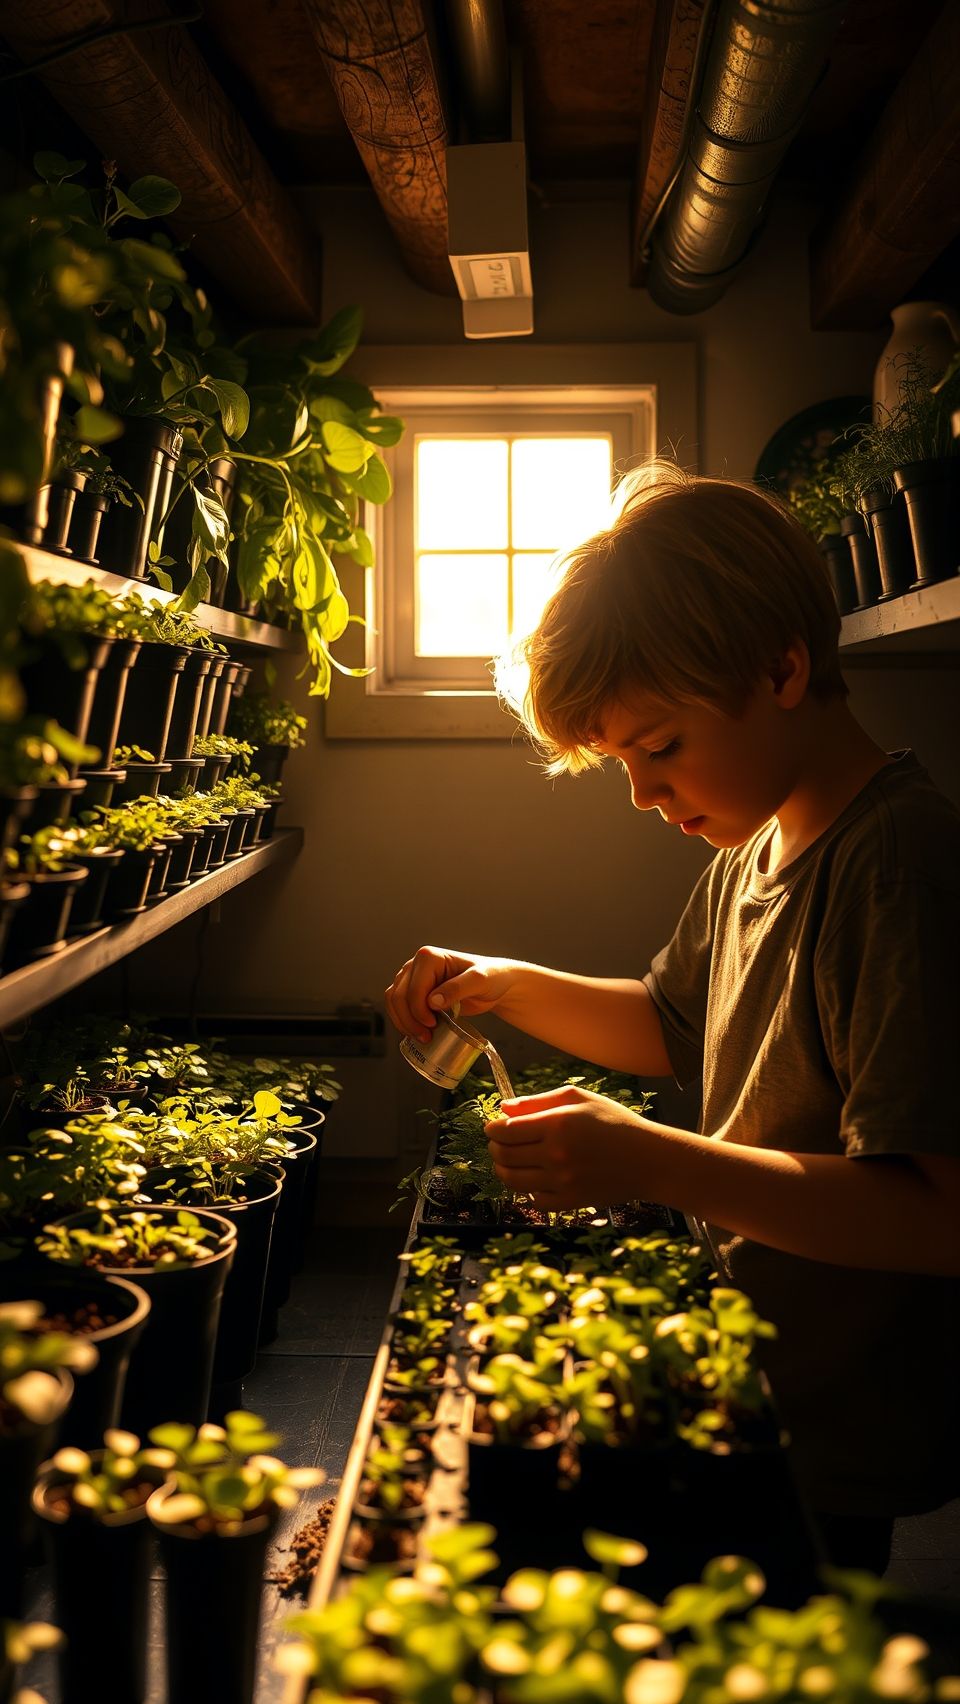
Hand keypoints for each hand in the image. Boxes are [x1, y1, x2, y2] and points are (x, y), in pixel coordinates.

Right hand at [385, 945, 518, 1043]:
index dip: (419, 1010)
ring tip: (422, 1037)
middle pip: (399, 996)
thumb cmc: (490, 978)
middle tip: (426, 1037)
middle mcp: (416, 964)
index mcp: (429, 957)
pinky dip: (403, 1021)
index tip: (433, 1025)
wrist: (495, 984)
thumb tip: (432, 1001)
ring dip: (403, 1022)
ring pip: (393, 1001)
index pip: (414, 989)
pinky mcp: (414, 991)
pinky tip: (416, 1032)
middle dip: (409, 1020)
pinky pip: (398, 1006)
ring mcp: (413, 977)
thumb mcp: (479, 981)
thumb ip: (457, 988)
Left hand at [485, 1085, 655, 1208]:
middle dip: (494, 1148)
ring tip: (511, 1162)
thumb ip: (538, 1101)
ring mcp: (562, 1181)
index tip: (492, 1128)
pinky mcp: (570, 1202)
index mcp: (557, 1124)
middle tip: (500, 1143)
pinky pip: (534, 1200)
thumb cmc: (615, 1123)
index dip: (492, 1129)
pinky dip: (528, 1191)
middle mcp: (556, 1154)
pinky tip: (535, 1179)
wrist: (649, 1160)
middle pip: (503, 1156)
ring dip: (504, 1170)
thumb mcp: (579, 1099)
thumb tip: (504, 1109)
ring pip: (512, 1180)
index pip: (505, 1131)